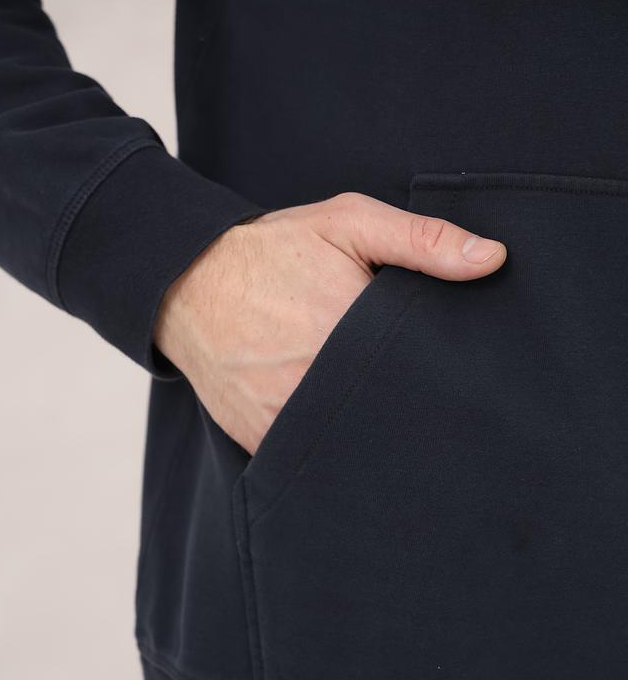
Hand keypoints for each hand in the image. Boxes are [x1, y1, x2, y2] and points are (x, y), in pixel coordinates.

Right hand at [153, 193, 506, 455]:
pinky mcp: (262, 440)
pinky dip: (330, 447)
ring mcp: (285, 417)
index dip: (440, 373)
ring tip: (385, 413)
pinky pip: (311, 456)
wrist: (187, 284)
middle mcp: (317, 380)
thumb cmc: (273, 251)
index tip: (456, 374)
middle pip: (389, 411)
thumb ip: (422, 240)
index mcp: (349, 328)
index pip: (419, 369)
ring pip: (352, 441)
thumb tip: (493, 260)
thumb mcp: (348, 223)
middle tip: (426, 399)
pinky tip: (343, 426)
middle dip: (407, 405)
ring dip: (370, 430)